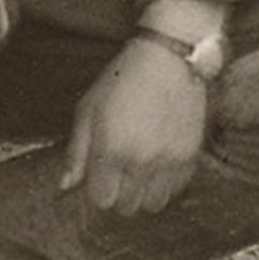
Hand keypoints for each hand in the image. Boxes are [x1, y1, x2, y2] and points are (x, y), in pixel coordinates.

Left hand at [63, 35, 210, 217]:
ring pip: (155, 202)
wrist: (171, 53)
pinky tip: (161, 163)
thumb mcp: (88, 109)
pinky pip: (179, 185)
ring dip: (144, 193)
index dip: (98, 190)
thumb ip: (76, 152)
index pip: (101, 200)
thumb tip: (66, 186)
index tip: (100, 176)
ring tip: (141, 172)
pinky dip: (168, 182)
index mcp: (112, 151)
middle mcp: (142, 160)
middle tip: (119, 174)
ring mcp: (171, 157)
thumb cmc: (124, 78)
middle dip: (119, 194)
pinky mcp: (193, 149)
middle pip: (127, 206)